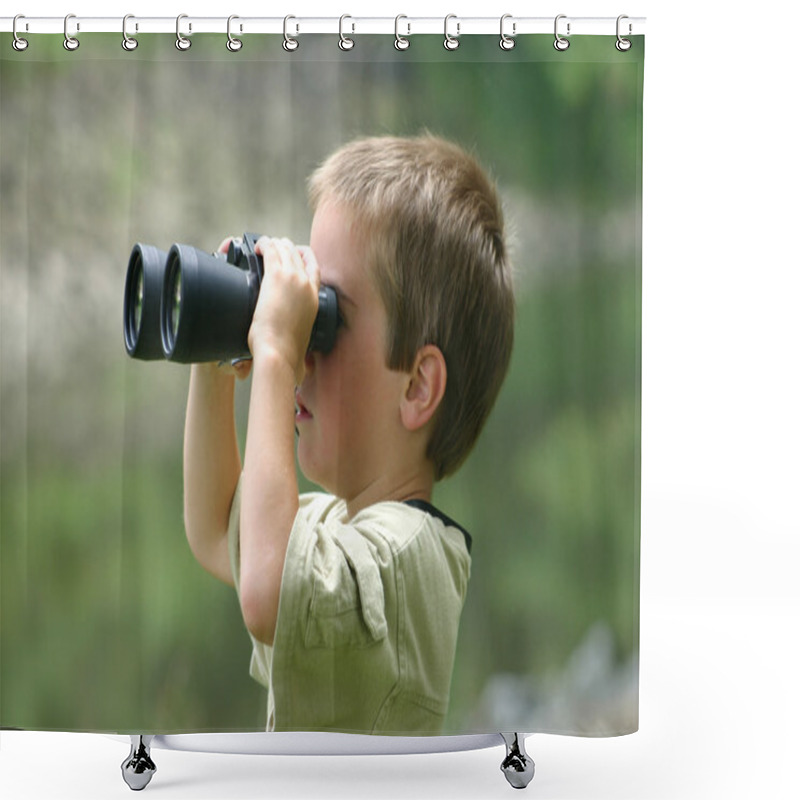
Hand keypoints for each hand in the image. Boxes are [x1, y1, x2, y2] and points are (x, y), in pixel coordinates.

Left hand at [248, 236, 319, 383]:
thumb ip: (305, 353)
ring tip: (262, 247)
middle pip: (299, 253)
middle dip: (285, 248)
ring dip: (274, 244)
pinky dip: (263, 245)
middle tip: (272, 250)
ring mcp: (293, 279)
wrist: (279, 353)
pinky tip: (256, 247)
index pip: (314, 267)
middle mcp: (307, 285)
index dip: (302, 257)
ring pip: (285, 247)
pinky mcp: (276, 277)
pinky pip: (271, 249)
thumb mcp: (303, 347)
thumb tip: (305, 371)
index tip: (291, 256)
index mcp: (316, 299)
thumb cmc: (287, 355)